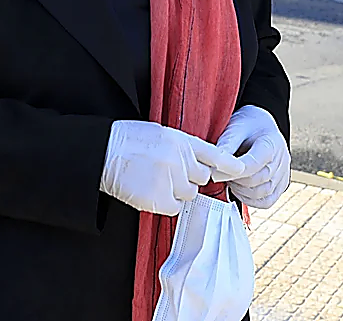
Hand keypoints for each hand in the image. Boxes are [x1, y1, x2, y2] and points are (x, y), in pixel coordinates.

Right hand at [100, 120, 245, 215]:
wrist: (102, 152)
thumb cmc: (127, 140)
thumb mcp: (159, 134)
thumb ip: (182, 147)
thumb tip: (199, 164)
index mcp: (180, 140)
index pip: (213, 153)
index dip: (228, 163)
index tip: (240, 169)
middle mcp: (180, 159)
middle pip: (201, 177)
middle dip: (189, 177)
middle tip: (166, 171)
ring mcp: (171, 180)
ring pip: (189, 194)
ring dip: (176, 191)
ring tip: (154, 179)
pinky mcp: (160, 199)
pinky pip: (175, 207)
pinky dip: (165, 203)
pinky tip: (149, 191)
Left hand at [216, 106, 289, 208]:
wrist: (259, 126)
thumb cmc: (246, 125)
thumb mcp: (234, 128)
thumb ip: (226, 145)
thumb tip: (213, 164)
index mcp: (271, 143)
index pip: (253, 163)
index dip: (232, 171)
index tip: (214, 172)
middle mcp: (281, 160)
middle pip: (258, 180)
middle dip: (235, 180)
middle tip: (220, 174)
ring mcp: (283, 175)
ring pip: (262, 194)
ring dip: (241, 191)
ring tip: (229, 178)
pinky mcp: (280, 186)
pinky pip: (266, 201)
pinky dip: (250, 199)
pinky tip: (239, 189)